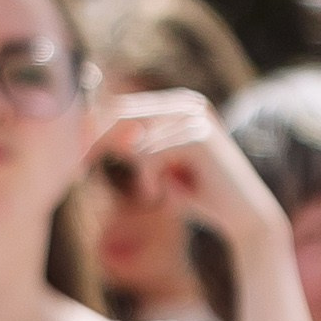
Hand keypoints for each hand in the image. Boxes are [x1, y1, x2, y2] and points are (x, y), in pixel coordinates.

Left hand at [88, 90, 289, 258]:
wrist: (245, 218)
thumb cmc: (199, 196)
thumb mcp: (158, 168)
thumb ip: (134, 147)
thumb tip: (91, 130)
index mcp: (175, 104)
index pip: (124, 105)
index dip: (95, 126)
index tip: (75, 151)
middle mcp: (185, 102)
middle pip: (122, 112)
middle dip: (97, 140)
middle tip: (79, 165)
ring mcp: (194, 115)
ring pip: (135, 136)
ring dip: (137, 170)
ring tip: (153, 191)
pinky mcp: (199, 135)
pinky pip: (151, 152)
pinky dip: (150, 177)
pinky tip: (163, 193)